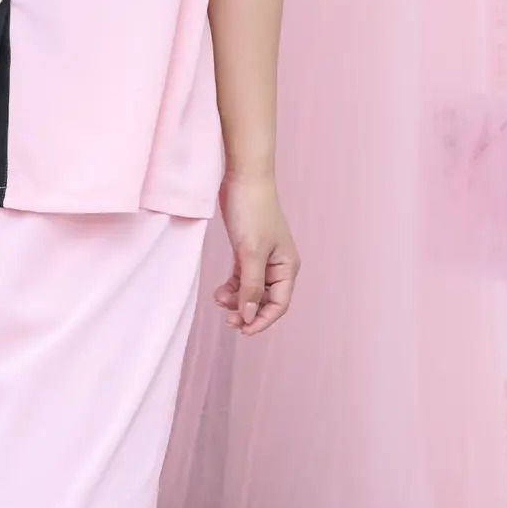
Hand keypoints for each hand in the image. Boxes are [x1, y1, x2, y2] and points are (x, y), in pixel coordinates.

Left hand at [213, 169, 297, 333]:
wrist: (242, 177)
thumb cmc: (252, 211)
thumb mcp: (250, 252)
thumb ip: (250, 286)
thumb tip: (247, 316)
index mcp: (288, 267)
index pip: (279, 304)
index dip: (262, 320)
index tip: (242, 329)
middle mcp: (278, 266)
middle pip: (265, 301)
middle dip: (247, 312)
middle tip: (227, 320)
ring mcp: (262, 259)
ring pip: (250, 291)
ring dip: (236, 300)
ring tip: (218, 300)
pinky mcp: (246, 252)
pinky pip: (241, 279)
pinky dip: (231, 287)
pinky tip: (218, 292)